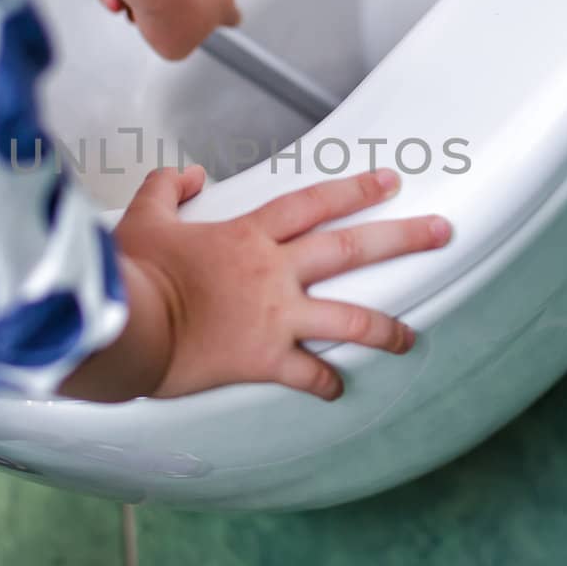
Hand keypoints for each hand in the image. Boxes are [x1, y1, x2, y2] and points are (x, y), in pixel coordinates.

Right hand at [61, 166, 451, 403]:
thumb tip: (191, 175)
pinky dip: (324, 384)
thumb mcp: (146, 217)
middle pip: (352, 248)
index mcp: (249, 235)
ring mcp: (274, 317)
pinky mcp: (264, 359)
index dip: (355, 188)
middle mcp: (273, 272)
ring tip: (411, 335)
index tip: (390, 181)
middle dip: (403, 237)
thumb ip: (169, 188)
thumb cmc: (134, 274)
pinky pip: (307, 375)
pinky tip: (337, 390)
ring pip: (347, 319)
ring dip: (385, 327)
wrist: (125, 325)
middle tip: (441, 231)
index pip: (315, 202)